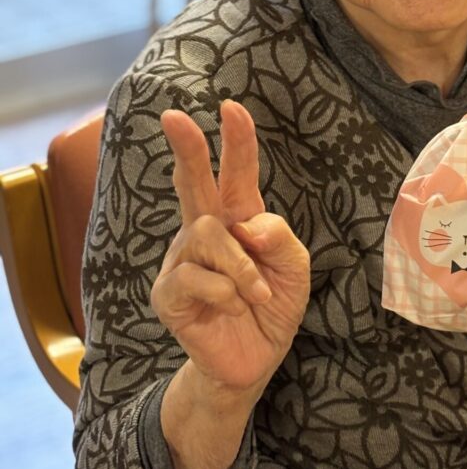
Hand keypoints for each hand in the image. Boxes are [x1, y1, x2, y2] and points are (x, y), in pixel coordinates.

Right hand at [151, 100, 309, 394]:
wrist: (254, 361)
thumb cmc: (273, 306)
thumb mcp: (295, 270)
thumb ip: (280, 239)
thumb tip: (248, 225)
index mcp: (238, 219)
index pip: (236, 174)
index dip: (236, 141)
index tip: (231, 107)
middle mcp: (206, 231)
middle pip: (193, 183)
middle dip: (187, 148)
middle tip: (174, 116)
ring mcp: (183, 260)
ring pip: (206, 233)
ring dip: (240, 265)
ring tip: (257, 293)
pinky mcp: (169, 292)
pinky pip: (195, 276)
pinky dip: (225, 290)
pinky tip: (232, 306)